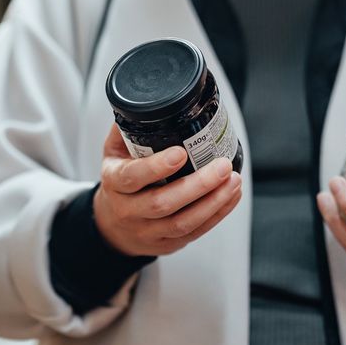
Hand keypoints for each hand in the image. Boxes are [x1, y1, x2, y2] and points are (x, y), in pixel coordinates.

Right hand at [94, 125, 242, 256]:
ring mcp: (148, 231)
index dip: (157, 167)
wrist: (112, 226)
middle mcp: (129, 210)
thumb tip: (151, 100)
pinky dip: (217, 214)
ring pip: (182, 222)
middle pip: (163, 203)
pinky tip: (231, 196)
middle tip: (222, 166)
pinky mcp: (167, 244)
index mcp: (115, 182)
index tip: (181, 153)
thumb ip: (129, 128)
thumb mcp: (114, 152)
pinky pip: (195, 232)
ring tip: (233, 181)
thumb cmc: (120, 182)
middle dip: (198, 185)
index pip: (133, 177)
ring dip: (213, 202)